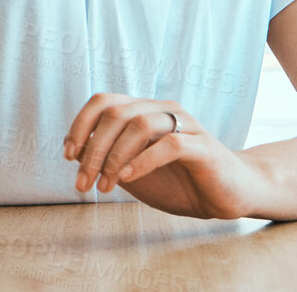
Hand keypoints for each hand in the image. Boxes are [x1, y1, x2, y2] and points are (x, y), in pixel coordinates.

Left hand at [64, 93, 273, 219]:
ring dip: (113, 157)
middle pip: (116, 113)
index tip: (67, 155)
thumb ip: (110, 158)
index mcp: (146, 112)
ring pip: (139, 123)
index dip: (80, 125)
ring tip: (105, 186)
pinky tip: (128, 179)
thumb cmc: (180, 182)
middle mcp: (164, 110)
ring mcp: (186, 125)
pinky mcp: (203, 147)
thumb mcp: (136, 170)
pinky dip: (143, 160)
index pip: (104, 102)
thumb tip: (74, 151)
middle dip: (92, 149)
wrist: (228, 195)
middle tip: (82, 183)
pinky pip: (169, 144)